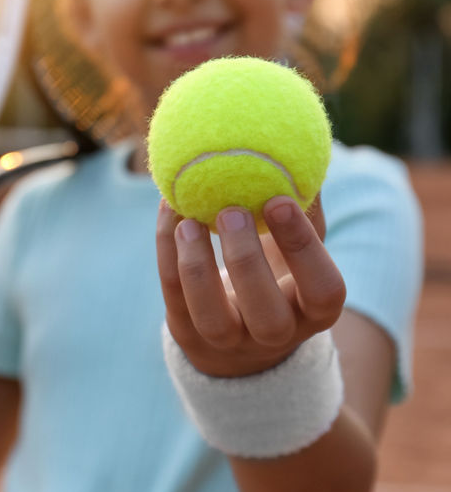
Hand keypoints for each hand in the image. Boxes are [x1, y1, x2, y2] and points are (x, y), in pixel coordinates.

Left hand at [156, 195, 345, 377]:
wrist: (238, 334)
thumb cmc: (276, 273)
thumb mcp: (297, 248)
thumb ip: (303, 208)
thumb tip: (299, 151)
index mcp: (314, 310)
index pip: (323, 289)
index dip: (303, 248)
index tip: (278, 201)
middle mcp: (275, 334)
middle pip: (267, 316)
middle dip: (246, 261)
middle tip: (230, 212)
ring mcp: (228, 340)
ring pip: (211, 316)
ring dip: (197, 266)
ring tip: (188, 219)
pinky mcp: (186, 332)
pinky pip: (174, 295)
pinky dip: (167, 252)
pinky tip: (168, 211)